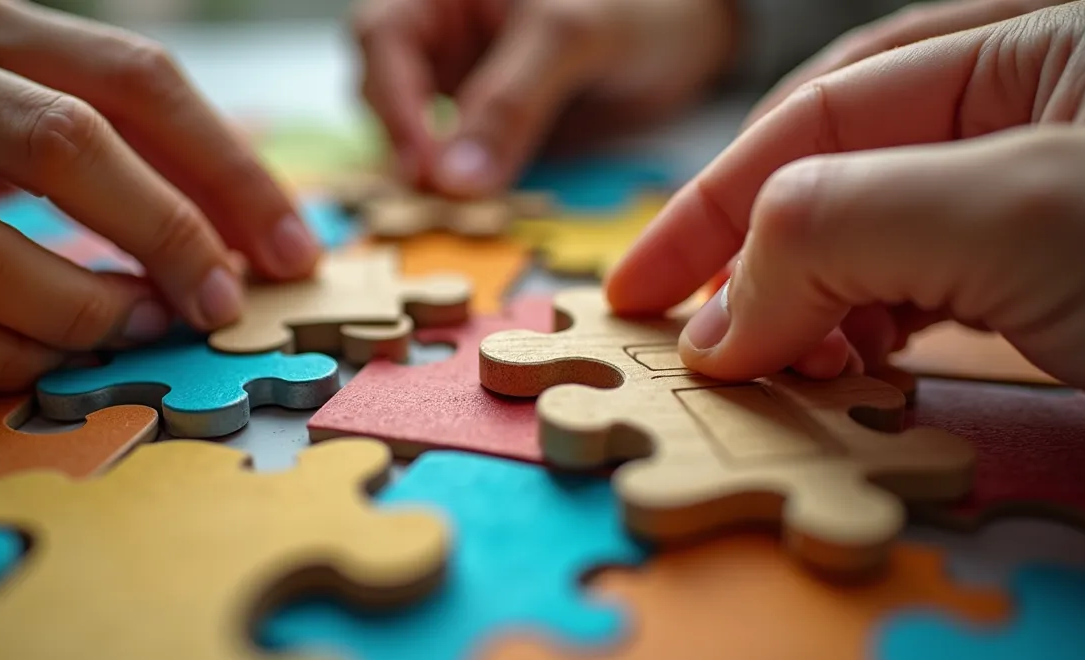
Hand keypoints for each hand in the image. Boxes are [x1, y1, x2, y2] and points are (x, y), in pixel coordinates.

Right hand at [0, 0, 319, 391]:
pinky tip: (45, 357)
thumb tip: (265, 242)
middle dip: (161, 236)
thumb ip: (136, 139)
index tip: (289, 252)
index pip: (136, 78)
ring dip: (74, 311)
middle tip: (213, 302)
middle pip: (60, 146)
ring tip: (133, 328)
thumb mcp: (26, 80)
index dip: (230, 170)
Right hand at [354, 0, 739, 197]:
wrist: (699, 26)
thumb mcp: (571, 37)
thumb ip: (509, 101)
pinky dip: (462, 185)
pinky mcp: (488, 119)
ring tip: (455, 213)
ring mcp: (461, 75)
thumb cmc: (639, 1)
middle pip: (385, 87)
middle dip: (407, 143)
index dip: (395, 102)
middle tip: (436, 199)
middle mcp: (441, 26)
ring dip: (430, 172)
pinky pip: (458, 156)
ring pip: (416, 128)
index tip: (424, 167)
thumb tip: (453, 180)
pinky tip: (477, 209)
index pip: (385, 37)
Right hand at [605, 0, 1084, 409]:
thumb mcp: (1018, 214)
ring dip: (815, 309)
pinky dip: (875, 335)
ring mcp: (1044, 200)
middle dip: (763, 265)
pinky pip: (930, 294)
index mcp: (1031, 45)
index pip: (820, 114)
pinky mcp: (1061, 282)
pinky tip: (860, 370)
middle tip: (717, 350)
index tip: (640, 290)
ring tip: (795, 369)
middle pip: (841, 174)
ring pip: (880, 241)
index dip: (713, 205)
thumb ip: (843, 228)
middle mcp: (1033, 111)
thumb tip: (724, 321)